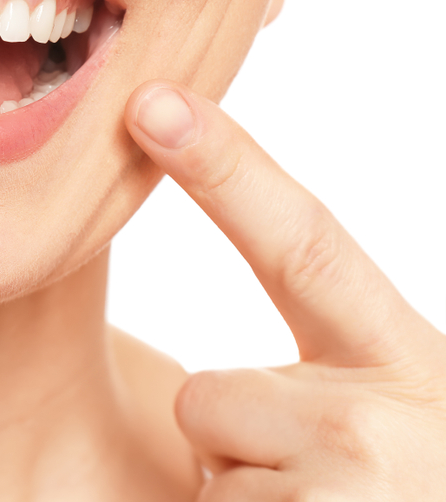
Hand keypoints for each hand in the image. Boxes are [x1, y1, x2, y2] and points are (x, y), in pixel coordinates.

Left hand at [125, 81, 445, 499]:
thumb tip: (217, 381)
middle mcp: (388, 423)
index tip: (151, 102)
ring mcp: (343, 492)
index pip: (307, 245)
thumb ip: (326, 377)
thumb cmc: (401, 485)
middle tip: (331, 492)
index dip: (227, 167)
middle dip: (241, 442)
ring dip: (247, 499)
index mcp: (414, 368)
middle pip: (212, 394)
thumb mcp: (395, 424)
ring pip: (205, 464)